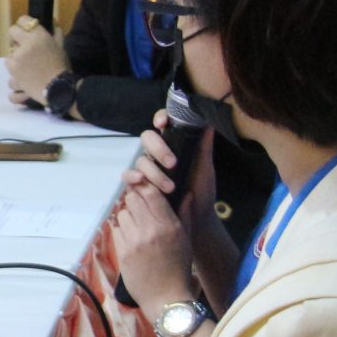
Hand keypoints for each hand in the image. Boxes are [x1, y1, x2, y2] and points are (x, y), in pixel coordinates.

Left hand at [5, 17, 68, 104]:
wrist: (59, 89)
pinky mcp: (12, 73)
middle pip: (12, 32)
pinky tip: (24, 78)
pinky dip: (15, 75)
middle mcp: (24, 45)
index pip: (23, 20)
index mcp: (38, 36)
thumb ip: (55, 31)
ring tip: (28, 67)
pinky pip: (9, 67)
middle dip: (16, 38)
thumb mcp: (61, 46)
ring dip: (16, 59)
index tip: (27, 31)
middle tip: (24, 47)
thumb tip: (51, 20)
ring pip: (9, 53)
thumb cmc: (62, 66)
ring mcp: (16, 60)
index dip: (24, 25)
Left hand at [111, 178, 195, 318]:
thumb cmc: (180, 268)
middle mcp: (151, 231)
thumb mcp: (187, 240)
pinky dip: (122, 231)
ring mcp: (135, 242)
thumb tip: (186, 193)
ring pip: (122, 213)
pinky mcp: (123, 253)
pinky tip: (130, 238)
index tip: (147, 192)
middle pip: (133, 199)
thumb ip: (184, 215)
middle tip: (140, 208)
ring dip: (128, 216)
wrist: (167, 298)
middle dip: (135, 201)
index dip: (147, 188)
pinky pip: (116, 230)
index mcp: (169, 226)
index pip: (151, 193)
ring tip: (136, 226)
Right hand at [124, 110, 216, 231]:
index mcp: (174, 145)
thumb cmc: (202, 192)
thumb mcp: (205, 169)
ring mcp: (147, 168)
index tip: (163, 123)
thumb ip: (203, 148)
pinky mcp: (138, 184)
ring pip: (141, 159)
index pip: (163, 124)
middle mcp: (157, 153)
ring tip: (170, 187)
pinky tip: (140, 181)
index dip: (160, 118)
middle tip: (173, 164)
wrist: (196, 218)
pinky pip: (129, 176)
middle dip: (159, 149)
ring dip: (154, 172)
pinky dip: (132, 177)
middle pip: (148, 138)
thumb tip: (208, 124)